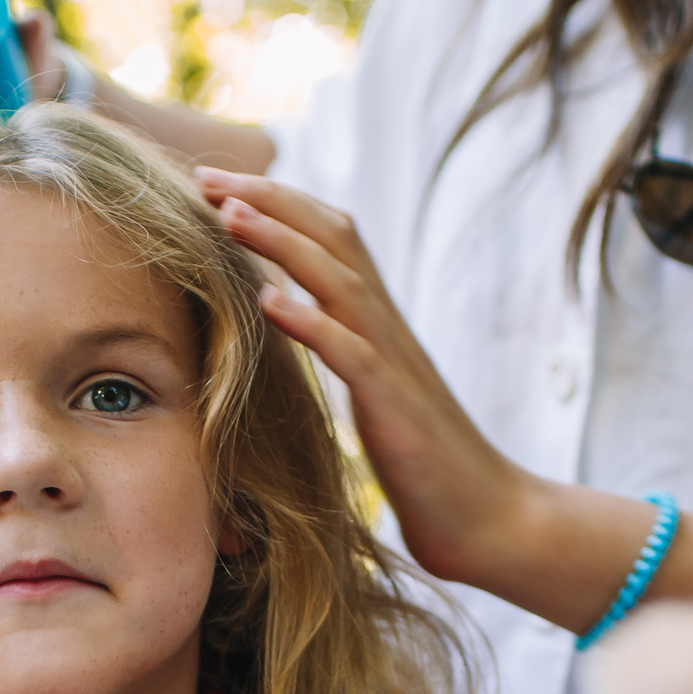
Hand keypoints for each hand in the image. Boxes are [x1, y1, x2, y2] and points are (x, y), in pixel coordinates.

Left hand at [196, 168, 665, 633]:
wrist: (487, 519)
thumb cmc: (424, 466)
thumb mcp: (372, 397)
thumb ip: (340, 353)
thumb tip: (285, 324)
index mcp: (379, 325)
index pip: (332, 238)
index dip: (278, 202)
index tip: (215, 182)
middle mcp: (389, 329)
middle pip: (333, 237)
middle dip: (268, 200)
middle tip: (204, 174)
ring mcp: (396, 364)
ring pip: (340, 281)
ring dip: (281, 242)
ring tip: (227, 213)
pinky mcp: (396, 409)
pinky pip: (353, 355)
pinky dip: (312, 323)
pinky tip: (270, 302)